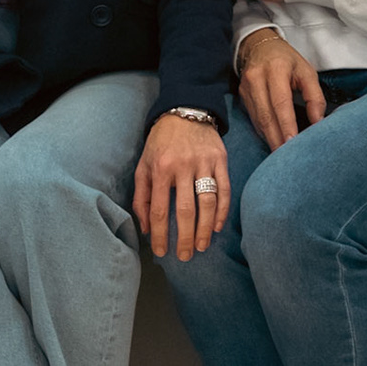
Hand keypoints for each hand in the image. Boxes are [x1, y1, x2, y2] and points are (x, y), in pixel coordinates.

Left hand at [133, 114, 229, 261]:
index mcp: (160, 169)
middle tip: (185, 256)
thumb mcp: (143, 164)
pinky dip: (222, 211)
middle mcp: (182, 166)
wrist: (185, 110)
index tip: (162, 252)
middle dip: (185, 238)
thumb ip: (142, 196)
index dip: (161, 234)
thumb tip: (146, 228)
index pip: (160, 210)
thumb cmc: (161, 142)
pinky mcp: (221, 159)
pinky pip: (224, 190)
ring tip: (202, 246)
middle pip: (186, 210)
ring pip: (207, 203)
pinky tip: (217, 227)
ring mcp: (204, 163)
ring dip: (205, 229)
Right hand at [236, 29, 325, 151]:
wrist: (258, 46)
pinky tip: (274, 142)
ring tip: (282, 155)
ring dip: (270, 139)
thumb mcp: (307, 71)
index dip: (286, 125)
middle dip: (277, 139)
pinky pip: (254, 119)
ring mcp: (246, 88)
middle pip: (266, 116)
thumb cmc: (287, 60)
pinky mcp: (242, 96)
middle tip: (287, 159)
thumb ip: (314, 97)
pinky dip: (264, 133)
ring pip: (258, 121)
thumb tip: (318, 122)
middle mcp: (256, 79)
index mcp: (276, 70)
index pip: (280, 103)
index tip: (292, 144)